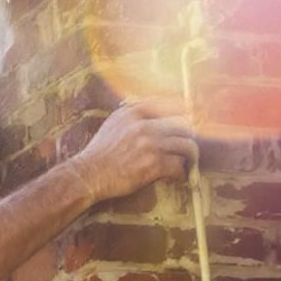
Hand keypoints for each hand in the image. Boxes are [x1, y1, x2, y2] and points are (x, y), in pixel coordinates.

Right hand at [69, 99, 196, 204]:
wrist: (89, 173)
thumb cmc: (101, 151)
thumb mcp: (113, 122)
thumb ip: (131, 112)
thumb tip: (150, 106)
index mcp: (133, 112)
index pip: (170, 104)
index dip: (184, 111)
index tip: (190, 118)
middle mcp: (143, 125)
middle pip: (183, 124)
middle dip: (188, 136)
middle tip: (187, 145)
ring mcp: (150, 144)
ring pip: (186, 145)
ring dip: (188, 155)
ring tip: (186, 161)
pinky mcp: (153, 164)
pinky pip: (179, 166)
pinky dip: (180, 173)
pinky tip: (175, 176)